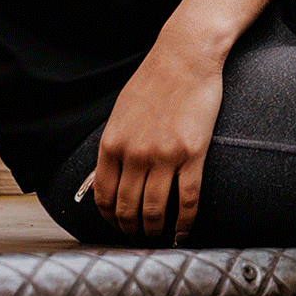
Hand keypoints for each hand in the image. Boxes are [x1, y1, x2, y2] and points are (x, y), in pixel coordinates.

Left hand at [92, 39, 224, 242]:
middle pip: (127, 208)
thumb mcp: (121, 112)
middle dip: (130, 229)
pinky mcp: (193, 154)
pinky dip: (185, 222)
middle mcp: (134, 154)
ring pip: (155, 210)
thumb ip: (115, 145)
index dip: (108, 218)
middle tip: (137, 238)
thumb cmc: (154, 80)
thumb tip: (109, 174)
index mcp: (112, 144)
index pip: (103, 196)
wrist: (186, 57)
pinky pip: (188, 199)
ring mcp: (164, 155)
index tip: (115, 226)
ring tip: (158, 238)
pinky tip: (184, 231)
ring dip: (155, 231)